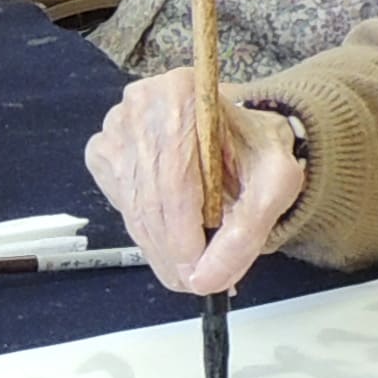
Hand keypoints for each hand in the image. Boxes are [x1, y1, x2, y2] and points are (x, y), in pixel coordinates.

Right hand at [87, 72, 304, 292]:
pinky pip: (120, 206)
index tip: (201, 279)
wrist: (241, 130)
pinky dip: (145, 229)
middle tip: (196, 281)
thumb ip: (245, 234)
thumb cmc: (256, 149)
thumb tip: (206, 281)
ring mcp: (115, 127)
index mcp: (183, 95)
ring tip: (188, 264)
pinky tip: (171, 227)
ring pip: (132, 208)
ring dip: (159, 248)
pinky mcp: (103, 150)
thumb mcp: (275, 185)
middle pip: (149, 199)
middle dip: (173, 253)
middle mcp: (140, 104)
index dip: (184, 241)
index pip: (174, 183)